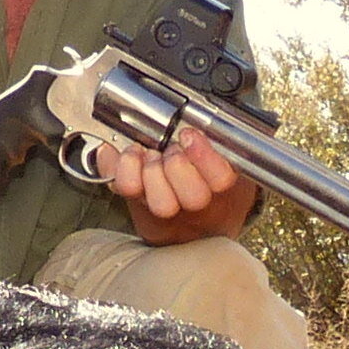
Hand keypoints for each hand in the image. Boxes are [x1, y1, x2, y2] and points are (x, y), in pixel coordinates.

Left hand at [96, 119, 257, 245]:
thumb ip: (230, 142)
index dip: (204, 157)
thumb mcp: (234, 166)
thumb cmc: (213, 188)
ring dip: (149, 171)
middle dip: (177, 165)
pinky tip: (117, 151)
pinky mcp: (139, 209)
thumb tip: (233, 119)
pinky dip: (115, 165)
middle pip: (192, 196)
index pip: (222, 179)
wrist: (194, 229)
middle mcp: (198, 207)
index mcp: (226, 190)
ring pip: (160, 203)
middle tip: (171, 150)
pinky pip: (124, 191)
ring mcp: (167, 211)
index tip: (190, 136)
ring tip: (147, 154)